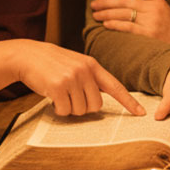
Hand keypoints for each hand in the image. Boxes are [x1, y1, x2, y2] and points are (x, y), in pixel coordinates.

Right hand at [14, 42, 144, 117]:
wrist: (28, 55)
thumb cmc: (52, 64)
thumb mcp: (76, 64)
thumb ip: (90, 78)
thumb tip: (98, 102)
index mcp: (92, 65)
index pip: (116, 86)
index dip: (129, 102)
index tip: (141, 113)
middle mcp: (85, 71)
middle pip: (96, 105)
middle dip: (83, 107)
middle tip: (71, 97)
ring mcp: (72, 78)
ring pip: (80, 110)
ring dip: (69, 108)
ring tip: (60, 93)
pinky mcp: (58, 86)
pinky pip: (65, 110)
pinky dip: (58, 109)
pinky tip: (52, 96)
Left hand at [91, 0, 169, 45]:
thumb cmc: (169, 26)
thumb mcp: (161, 8)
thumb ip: (145, 1)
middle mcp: (153, 8)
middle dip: (106, 1)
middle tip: (94, 4)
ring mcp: (151, 22)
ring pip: (123, 13)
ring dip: (106, 13)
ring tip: (96, 15)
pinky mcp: (148, 35)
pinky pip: (127, 27)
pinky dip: (114, 25)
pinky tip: (106, 24)